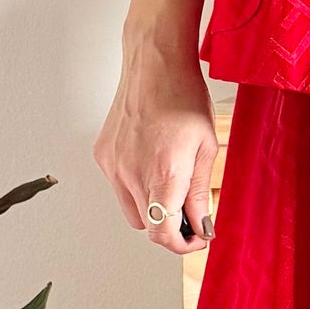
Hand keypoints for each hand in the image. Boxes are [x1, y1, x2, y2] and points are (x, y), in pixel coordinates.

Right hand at [94, 0, 219, 255]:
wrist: (154, 63)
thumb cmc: (184, 97)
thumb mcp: (206, 147)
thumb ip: (200, 192)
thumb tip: (201, 223)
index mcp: (163, 174)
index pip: (163, 234)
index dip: (182, 245)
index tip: (196, 238)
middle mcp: (132, 173)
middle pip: (148, 226)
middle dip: (171, 226)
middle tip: (191, 213)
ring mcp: (113, 165)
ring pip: (131, 210)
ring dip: (152, 207)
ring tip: (171, 183)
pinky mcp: (103, 155)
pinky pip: (118, 186)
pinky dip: (135, 185)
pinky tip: (151, 161)